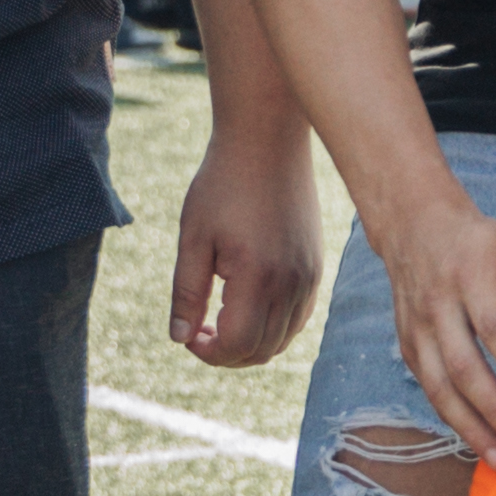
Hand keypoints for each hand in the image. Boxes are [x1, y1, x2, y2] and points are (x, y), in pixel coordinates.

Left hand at [172, 120, 321, 371]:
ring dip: (250, 344)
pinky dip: (273, 328)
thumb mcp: (194, 238)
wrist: (267, 141)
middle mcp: (292, 283)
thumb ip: (187, 293)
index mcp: (258, 277)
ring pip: (283, 340)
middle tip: (199, 332)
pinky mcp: (316, 268)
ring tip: (219, 320)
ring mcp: (310, 277)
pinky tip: (246, 307)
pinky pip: (298, 318)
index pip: (236, 345)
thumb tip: (179, 338)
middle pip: (261, 351)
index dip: (207, 353)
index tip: (188, 336)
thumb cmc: (223, 184)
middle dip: (226, 354)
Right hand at [377, 194, 495, 458]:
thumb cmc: (475, 240)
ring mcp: (418, 330)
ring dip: (470, 426)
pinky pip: (429, 389)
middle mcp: (437, 306)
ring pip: (439, 386)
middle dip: (493, 408)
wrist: (413, 227)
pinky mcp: (408, 348)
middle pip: (462, 365)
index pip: (489, 324)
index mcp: (468, 275)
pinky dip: (453, 419)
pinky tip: (478, 442)